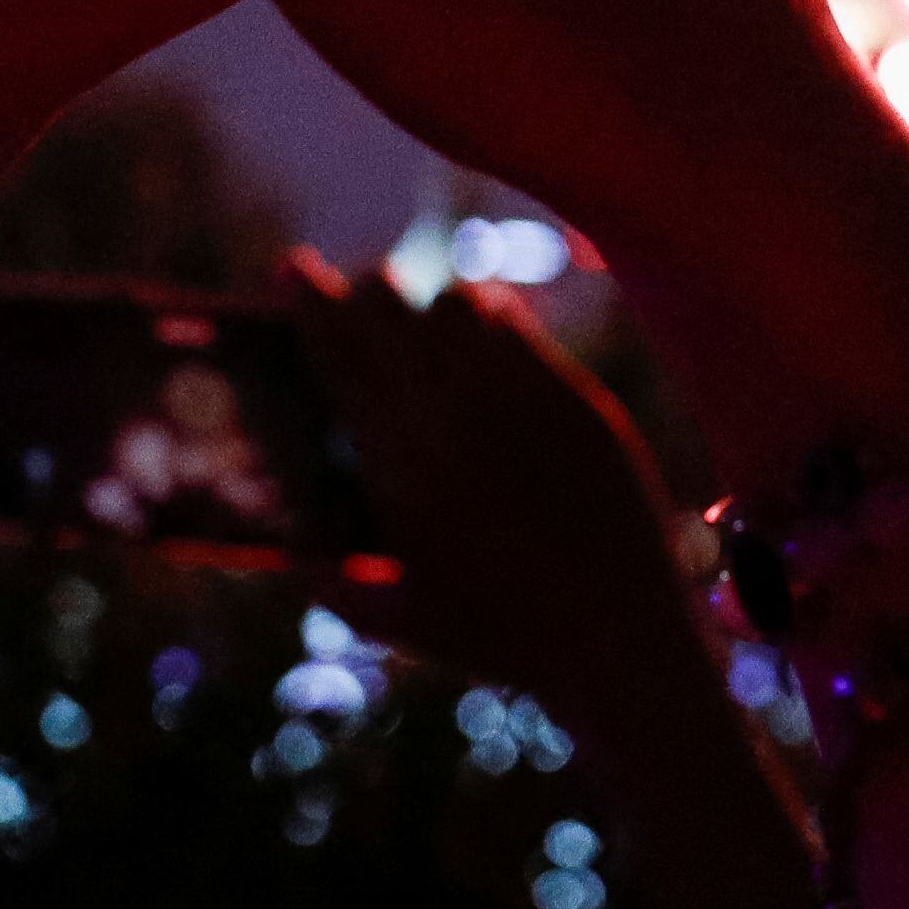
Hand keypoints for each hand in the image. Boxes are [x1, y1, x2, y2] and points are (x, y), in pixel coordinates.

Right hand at [294, 262, 699, 705]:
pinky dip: (486, 321)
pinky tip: (479, 344)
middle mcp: (457, 411)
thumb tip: (299, 550)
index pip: (337, 344)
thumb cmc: (499, 638)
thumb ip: (333, 584)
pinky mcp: (576, 396)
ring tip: (418, 330)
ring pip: (456, 300)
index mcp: (400, 461)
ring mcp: (523, 396)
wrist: (616, 639)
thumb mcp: (397, 621)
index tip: (291, 270)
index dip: (308, 295)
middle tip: (352, 304)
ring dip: (425, 306)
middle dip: (360, 292)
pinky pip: (517, 325)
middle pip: (391, 303)